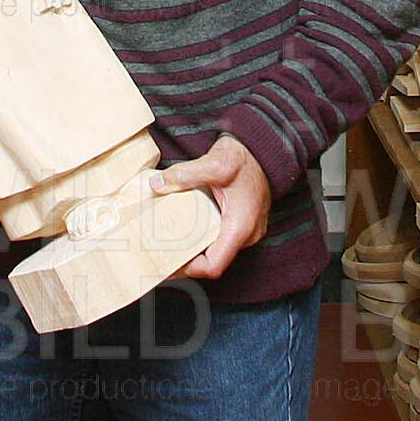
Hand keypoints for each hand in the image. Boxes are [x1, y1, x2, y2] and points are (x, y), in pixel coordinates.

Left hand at [155, 135, 269, 280]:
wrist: (263, 151)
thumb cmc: (244, 158)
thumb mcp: (214, 163)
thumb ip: (185, 174)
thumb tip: (157, 184)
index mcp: (240, 227)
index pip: (214, 265)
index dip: (190, 269)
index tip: (169, 263)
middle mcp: (247, 235)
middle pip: (214, 261)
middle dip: (188, 260)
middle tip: (162, 254)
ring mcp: (248, 231)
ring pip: (218, 251)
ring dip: (196, 250)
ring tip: (170, 243)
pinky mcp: (244, 224)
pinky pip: (223, 240)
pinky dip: (204, 240)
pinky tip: (187, 230)